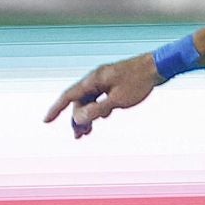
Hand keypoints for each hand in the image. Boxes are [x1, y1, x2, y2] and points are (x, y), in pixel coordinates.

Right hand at [44, 53, 160, 137]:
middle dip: (78, 119)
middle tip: (79, 137)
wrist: (158, 67)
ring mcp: (105, 80)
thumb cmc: (139, 82)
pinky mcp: (114, 82)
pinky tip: (104, 117)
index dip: (56, 109)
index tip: (46, 121)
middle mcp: (95, 78)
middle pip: (80, 101)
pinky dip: (99, 109)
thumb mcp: (118, 100)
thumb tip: (79, 119)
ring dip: (88, 115)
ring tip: (88, 133)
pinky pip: (100, 97)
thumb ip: (98, 110)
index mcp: (93, 80)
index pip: (68, 96)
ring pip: (90, 100)